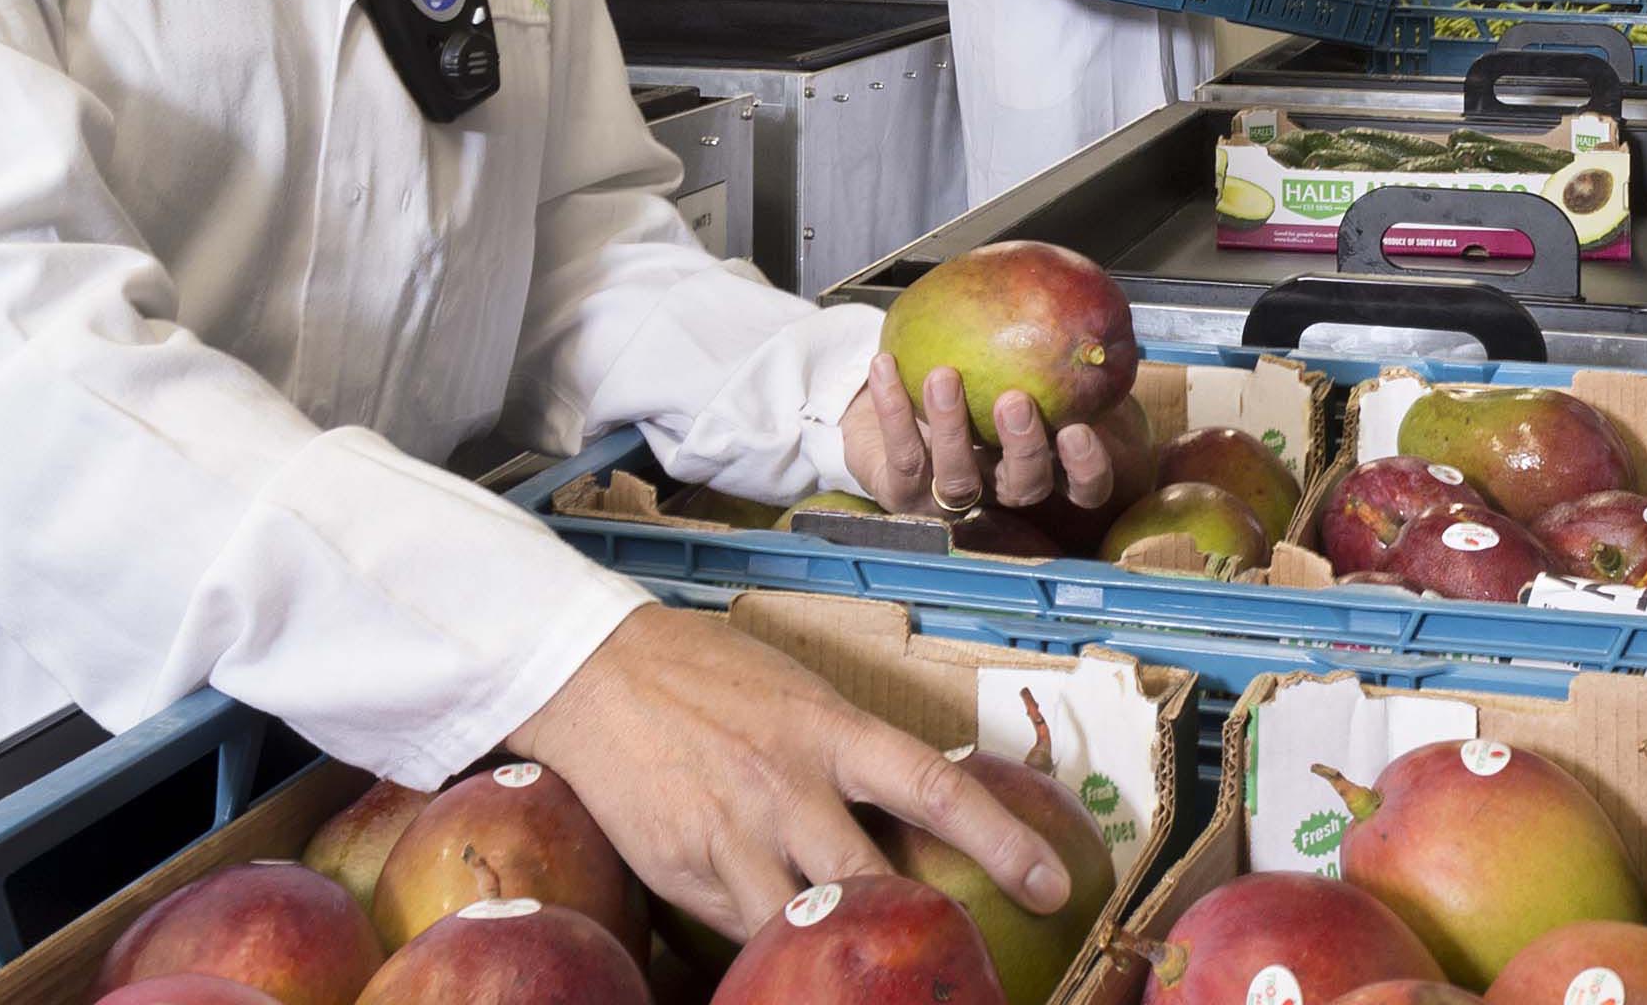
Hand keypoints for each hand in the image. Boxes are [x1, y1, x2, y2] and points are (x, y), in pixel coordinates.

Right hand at [500, 605, 1073, 941]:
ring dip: (836, 953)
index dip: (1002, 841)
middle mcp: (787, 785)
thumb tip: (919, 813)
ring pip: (802, 926)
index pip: (936, 786)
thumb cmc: (708, 677)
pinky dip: (768, 943)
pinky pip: (741, 929)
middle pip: (871, 880)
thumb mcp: (799, 698)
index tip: (1054, 884)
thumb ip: (854, 756)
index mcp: (831, 731)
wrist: (592, 674)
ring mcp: (731, 833)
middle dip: (918, 929)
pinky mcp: (682, 869)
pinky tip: (781, 947)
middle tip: (960, 963)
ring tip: (863, 972)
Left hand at [840, 355, 1119, 517]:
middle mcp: (999, 489)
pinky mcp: (902, 494)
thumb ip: (1040, 343)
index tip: (1076, 430)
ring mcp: (950, 498)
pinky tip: (885, 365)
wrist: (893, 406)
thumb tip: (1068, 296)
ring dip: (952, 427)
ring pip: (958, 480)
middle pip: (1024, 487)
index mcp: (1039, 462)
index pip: (1083, 487)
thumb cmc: (971, 376)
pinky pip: (902, 456)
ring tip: (944, 376)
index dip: (1086, 468)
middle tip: (1014, 400)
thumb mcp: (1010, 362)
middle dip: (1023, 447)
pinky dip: (893, 410)